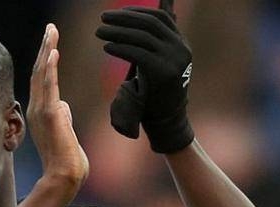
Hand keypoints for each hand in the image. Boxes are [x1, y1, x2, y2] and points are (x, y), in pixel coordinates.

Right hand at [27, 24, 88, 191]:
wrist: (64, 176)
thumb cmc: (67, 160)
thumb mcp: (65, 133)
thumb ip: (63, 117)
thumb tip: (64, 106)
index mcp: (41, 112)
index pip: (42, 80)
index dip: (45, 60)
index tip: (50, 42)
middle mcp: (37, 109)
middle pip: (39, 72)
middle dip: (44, 47)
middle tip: (50, 28)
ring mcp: (41, 111)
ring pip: (42, 74)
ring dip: (47, 50)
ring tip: (51, 31)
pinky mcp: (49, 114)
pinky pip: (49, 86)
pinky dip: (50, 68)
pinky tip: (53, 52)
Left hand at [97, 7, 194, 152]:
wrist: (166, 121)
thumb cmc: (155, 92)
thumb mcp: (156, 64)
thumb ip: (149, 44)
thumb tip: (133, 21)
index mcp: (181, 44)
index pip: (160, 17)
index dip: (137, 12)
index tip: (117, 12)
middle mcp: (181, 49)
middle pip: (149, 23)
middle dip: (123, 18)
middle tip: (102, 18)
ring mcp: (174, 60)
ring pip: (141, 37)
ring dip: (117, 32)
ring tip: (99, 32)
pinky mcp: (163, 72)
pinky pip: (137, 53)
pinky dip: (120, 47)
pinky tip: (106, 47)